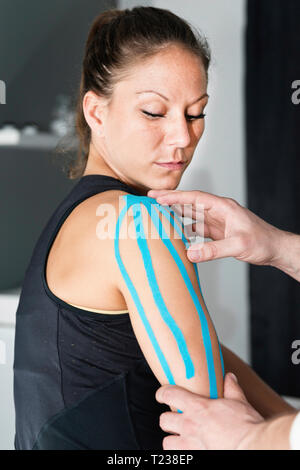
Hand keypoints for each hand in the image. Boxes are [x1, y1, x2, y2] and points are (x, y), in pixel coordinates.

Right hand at [147, 188, 282, 265]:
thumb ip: (213, 250)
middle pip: (190, 203)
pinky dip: (185, 230)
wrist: (275, 249)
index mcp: (223, 207)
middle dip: (170, 201)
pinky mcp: (218, 232)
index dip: (174, 197)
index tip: (157, 197)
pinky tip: (177, 234)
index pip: (194, 198)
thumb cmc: (262, 242)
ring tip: (158, 216)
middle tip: (151, 200)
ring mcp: (218, 222)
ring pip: (192, 215)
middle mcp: (218, 212)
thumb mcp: (238, 245)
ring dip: (176, 215)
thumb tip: (189, 253)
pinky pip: (198, 228)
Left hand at [156, 372, 264, 449]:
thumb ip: (231, 389)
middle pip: (163, 420)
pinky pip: (179, 459)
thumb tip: (229, 378)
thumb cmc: (247, 427)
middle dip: (168, 419)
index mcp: (197, 407)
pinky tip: (190, 451)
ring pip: (167, 443)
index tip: (162, 395)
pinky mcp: (194, 459)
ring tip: (181, 439)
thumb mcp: (239, 402)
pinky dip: (182, 455)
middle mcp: (189, 426)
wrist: (253, 448)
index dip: (162, 393)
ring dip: (173, 440)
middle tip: (176, 420)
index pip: (168, 394)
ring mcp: (189, 446)